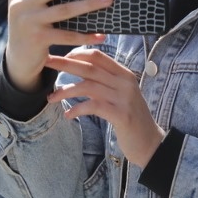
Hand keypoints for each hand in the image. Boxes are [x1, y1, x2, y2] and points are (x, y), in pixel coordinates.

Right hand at [6, 0, 108, 92]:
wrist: (17, 58)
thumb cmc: (32, 24)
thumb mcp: (30, 4)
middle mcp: (21, 2)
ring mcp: (29, 21)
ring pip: (65, 9)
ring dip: (90, 4)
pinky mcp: (38, 39)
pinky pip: (68, 35)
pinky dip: (86, 35)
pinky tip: (101, 35)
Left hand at [45, 49, 164, 167]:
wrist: (150, 144)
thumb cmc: (130, 118)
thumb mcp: (121, 95)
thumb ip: (106, 81)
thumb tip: (80, 68)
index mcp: (124, 74)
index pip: (98, 56)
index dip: (77, 53)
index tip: (61, 57)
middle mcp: (125, 82)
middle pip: (89, 68)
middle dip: (65, 63)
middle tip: (46, 62)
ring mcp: (124, 98)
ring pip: (88, 86)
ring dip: (66, 90)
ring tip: (50, 98)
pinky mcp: (121, 114)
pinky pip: (93, 106)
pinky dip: (77, 109)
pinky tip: (67, 114)